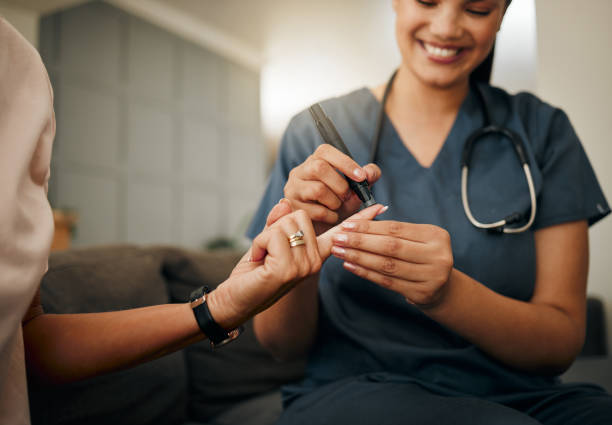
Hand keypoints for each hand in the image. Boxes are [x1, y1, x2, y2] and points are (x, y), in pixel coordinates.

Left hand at [207, 201, 386, 328]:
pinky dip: (258, 245)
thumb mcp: (268, 241)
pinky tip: (258, 262)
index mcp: (316, 254)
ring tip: (262, 258)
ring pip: (284, 224)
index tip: (380, 207)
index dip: (360, 219)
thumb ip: (279, 221)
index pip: (340, 233)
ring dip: (264, 238)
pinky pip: (272, 235)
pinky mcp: (288, 269)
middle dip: (275, 228)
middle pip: (299, 216)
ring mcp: (304, 266)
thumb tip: (285, 203)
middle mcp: (315, 261)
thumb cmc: (253, 272)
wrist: (236, 299)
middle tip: (267, 252)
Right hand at [283, 144, 380, 233]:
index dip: (345, 163)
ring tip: (338, 207)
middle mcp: (299, 171)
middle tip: (348, 196)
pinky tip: (332, 217)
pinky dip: (330, 216)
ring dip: (335, 202)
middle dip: (340, 185)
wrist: (325, 228)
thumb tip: (369, 172)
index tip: (361, 177)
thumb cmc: (340, 203)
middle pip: (319, 168)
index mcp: (315, 161)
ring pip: (317, 189)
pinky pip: (315, 211)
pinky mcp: (292, 208)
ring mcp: (292, 189)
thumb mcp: (356, 188)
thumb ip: (368, 176)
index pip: (325, 151)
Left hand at [330, 220, 453, 307]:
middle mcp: (437, 255)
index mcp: (436, 235)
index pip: (395, 229)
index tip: (347, 225)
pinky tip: (350, 266)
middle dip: (360, 241)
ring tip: (340, 252)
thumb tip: (359, 219)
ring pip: (387, 265)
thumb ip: (393, 230)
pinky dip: (366, 273)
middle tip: (338, 238)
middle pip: (391, 246)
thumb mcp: (417, 239)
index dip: (369, 226)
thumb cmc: (422, 257)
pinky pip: (387, 282)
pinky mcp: (422, 294)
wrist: (443, 288)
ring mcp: (432, 276)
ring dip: (359, 258)